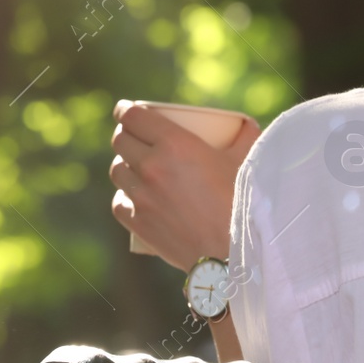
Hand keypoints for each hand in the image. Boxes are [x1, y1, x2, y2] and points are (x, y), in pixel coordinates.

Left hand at [108, 101, 260, 270]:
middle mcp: (152, 167)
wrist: (234, 253)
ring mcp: (142, 197)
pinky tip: (135, 197)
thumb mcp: (247, 161)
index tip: (126, 110)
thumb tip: (246, 125)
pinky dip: (125, 198)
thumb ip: (246, 137)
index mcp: (175, 143)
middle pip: (120, 141)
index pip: (133, 117)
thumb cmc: (243, 203)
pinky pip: (119, 203)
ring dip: (124, 165)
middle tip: (136, 138)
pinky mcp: (139, 224)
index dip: (125, 110)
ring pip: (116, 171)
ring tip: (136, 167)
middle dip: (126, 135)